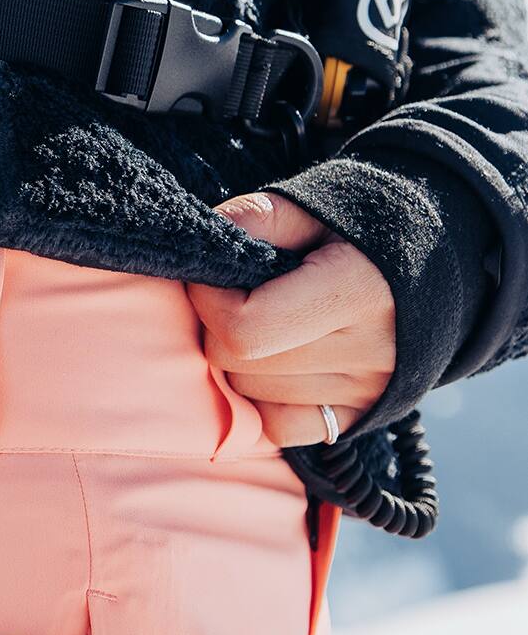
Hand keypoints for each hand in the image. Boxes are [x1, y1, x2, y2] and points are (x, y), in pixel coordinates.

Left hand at [186, 194, 395, 447]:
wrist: (431, 264)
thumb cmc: (359, 230)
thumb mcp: (310, 206)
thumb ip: (253, 219)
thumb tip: (202, 253)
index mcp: (356, 291)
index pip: (246, 328)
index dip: (209, 301)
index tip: (213, 276)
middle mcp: (367, 351)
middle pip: (239, 363)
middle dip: (216, 328)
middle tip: (234, 297)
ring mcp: (365, 392)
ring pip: (250, 395)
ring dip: (238, 363)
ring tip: (264, 325)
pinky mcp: (359, 417)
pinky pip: (279, 428)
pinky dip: (261, 400)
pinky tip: (275, 364)